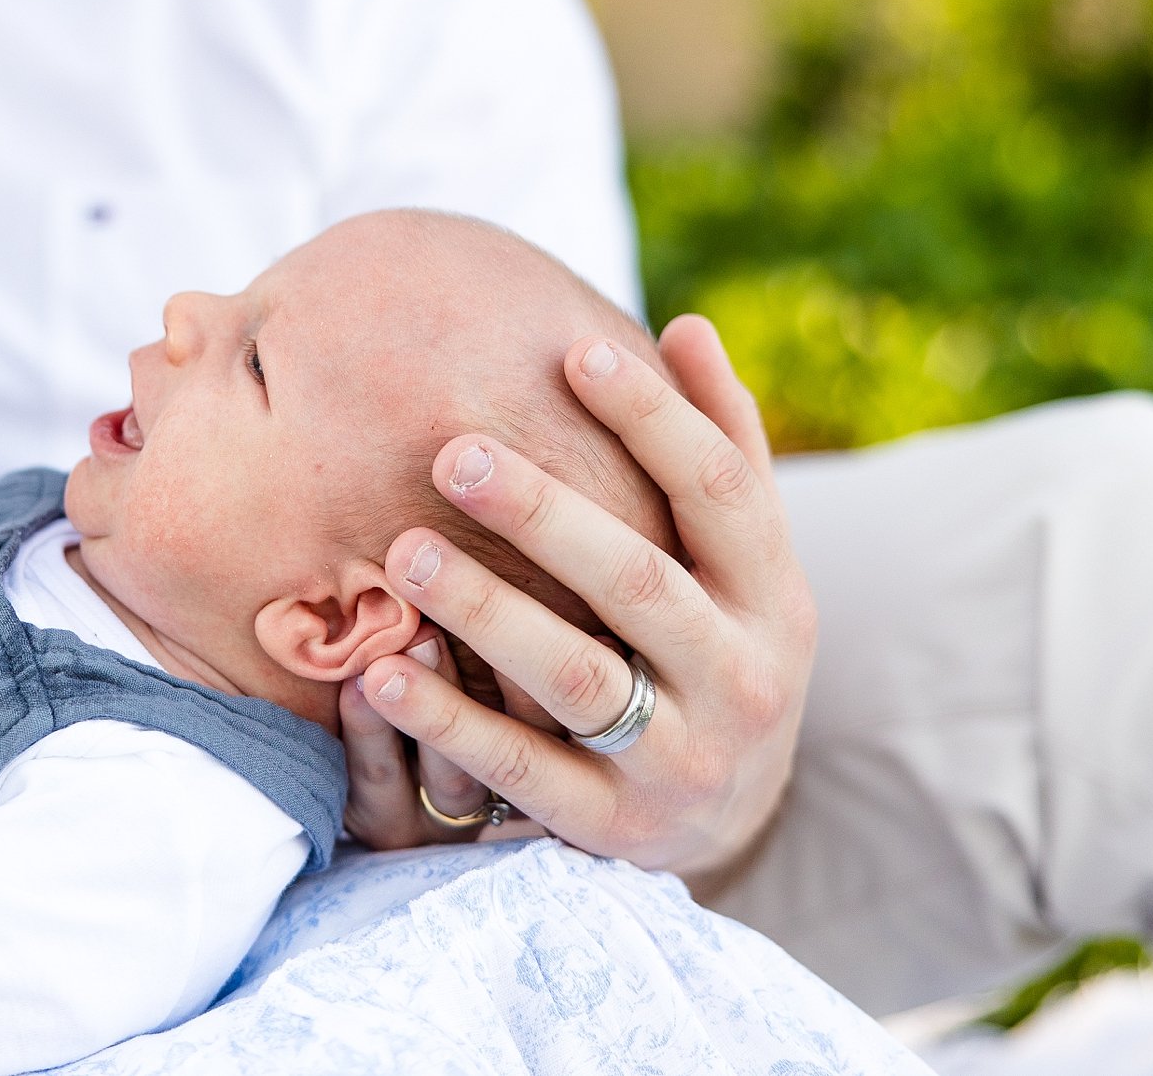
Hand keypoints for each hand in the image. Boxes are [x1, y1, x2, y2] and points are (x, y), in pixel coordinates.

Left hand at [349, 315, 816, 884]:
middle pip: (639, 583)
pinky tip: (378, 671)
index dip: (656, 420)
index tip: (575, 352)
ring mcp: (681, 759)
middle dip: (546, 515)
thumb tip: (686, 325)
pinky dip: (449, 721)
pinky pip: (524, 773)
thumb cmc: (716, 638)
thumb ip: (723, 444)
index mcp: (774, 594)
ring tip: (403, 552)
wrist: (731, 816)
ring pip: (578, 680)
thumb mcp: (743, 559)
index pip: (722, 491)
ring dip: (487, 613)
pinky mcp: (614, 828)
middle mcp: (742, 678)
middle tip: (453, 452)